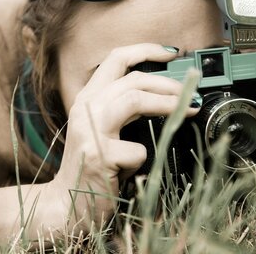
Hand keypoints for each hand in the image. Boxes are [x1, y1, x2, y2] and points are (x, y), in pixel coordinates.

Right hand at [51, 43, 198, 226]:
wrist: (65, 204)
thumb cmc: (91, 165)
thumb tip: (165, 92)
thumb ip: (122, 106)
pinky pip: (137, 149)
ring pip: (135, 99)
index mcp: (87, 97)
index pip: (116, 59)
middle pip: (134, 79)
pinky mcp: (99, 157)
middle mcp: (86, 108)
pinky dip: (144, 158)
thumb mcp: (100, 127)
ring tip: (188, 110)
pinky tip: (135, 168)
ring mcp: (91, 131)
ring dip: (168, 103)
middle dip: (169, 83)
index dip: (146, 50)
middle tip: (191, 93)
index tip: (172, 53)